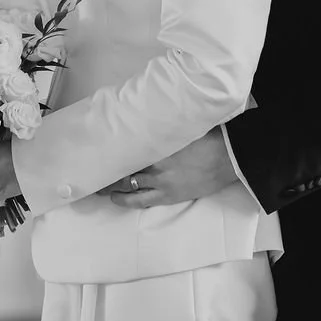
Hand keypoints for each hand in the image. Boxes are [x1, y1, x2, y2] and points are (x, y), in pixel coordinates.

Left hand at [102, 128, 240, 208]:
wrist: (228, 157)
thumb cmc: (207, 137)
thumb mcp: (180, 129)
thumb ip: (161, 129)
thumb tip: (144, 120)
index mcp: (158, 145)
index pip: (126, 149)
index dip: (110, 152)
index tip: (97, 150)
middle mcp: (155, 164)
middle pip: (123, 169)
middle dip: (106, 172)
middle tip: (91, 171)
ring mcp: (161, 182)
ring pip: (127, 186)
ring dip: (110, 187)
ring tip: (98, 187)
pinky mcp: (169, 195)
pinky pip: (142, 201)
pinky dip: (126, 200)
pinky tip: (116, 198)